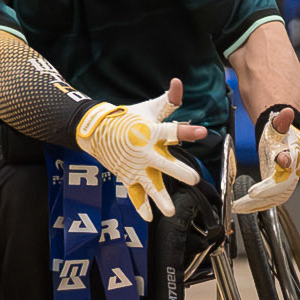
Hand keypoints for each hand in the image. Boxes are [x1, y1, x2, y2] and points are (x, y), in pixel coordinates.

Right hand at [73, 77, 206, 219]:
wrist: (96, 130)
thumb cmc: (129, 118)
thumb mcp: (149, 108)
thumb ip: (169, 101)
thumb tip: (178, 83)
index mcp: (151, 132)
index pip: (172, 131)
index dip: (187, 131)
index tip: (203, 132)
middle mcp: (144, 151)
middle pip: (164, 163)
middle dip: (178, 171)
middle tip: (193, 179)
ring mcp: (135, 167)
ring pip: (149, 185)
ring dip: (159, 198)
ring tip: (170, 212)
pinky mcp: (127, 176)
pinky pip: (134, 193)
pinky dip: (139, 205)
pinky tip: (148, 217)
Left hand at [233, 106, 299, 214]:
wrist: (285, 140)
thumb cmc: (281, 133)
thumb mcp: (279, 124)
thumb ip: (282, 121)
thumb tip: (287, 112)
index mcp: (293, 155)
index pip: (290, 162)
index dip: (282, 166)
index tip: (271, 170)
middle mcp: (292, 171)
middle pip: (282, 187)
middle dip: (265, 193)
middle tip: (248, 197)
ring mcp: (286, 182)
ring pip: (275, 197)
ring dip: (257, 204)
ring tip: (239, 207)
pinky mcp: (278, 189)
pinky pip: (270, 200)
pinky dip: (256, 205)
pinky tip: (243, 208)